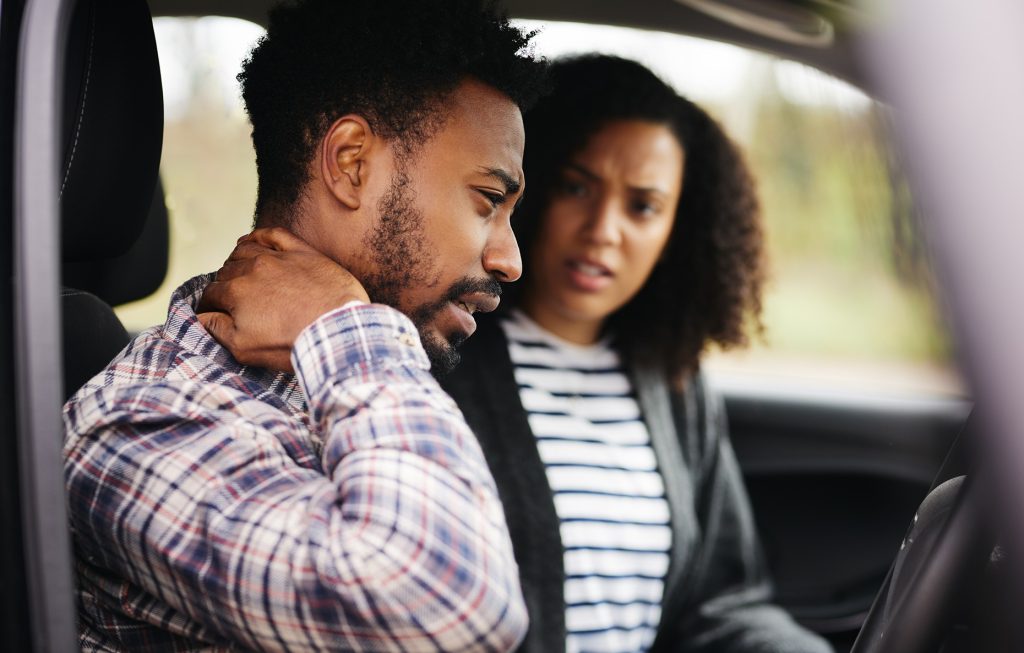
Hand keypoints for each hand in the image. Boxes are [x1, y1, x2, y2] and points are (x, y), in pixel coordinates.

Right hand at [197, 227, 369, 371]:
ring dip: (236, 261)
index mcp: (236, 292)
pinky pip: (273, 234)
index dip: (209, 306)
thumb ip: (217, 330)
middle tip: (231, 299)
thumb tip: (201, 317)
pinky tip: (253, 241)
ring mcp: (279, 257)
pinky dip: (258, 236)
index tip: (213, 313)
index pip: (211, 294)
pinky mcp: (303, 253)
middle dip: (223, 286)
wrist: (337, 332)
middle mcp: (253, 268)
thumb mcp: (245, 348)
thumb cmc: (293, 343)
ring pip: (245, 250)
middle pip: (227, 272)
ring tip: (238, 272)